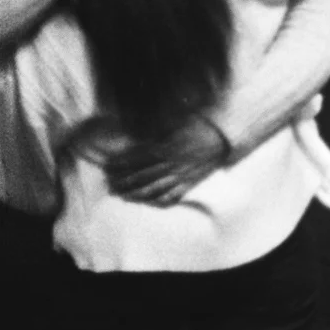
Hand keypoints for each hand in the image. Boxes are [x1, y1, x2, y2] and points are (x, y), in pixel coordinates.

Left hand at [103, 118, 229, 206]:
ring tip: (123, 196)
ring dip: (136, 193)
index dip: (121, 163)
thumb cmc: (198, 128)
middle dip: (124, 181)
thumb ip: (157, 135)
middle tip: (110, 185)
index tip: (108, 167)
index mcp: (167, 147)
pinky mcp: (190, 183)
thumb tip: (137, 141)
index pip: (137, 158)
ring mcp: (181, 175)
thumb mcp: (175, 125)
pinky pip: (173, 196)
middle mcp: (172, 163)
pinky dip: (160, 201)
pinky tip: (149, 203)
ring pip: (154, 188)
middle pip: (142, 175)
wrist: (222, 138)